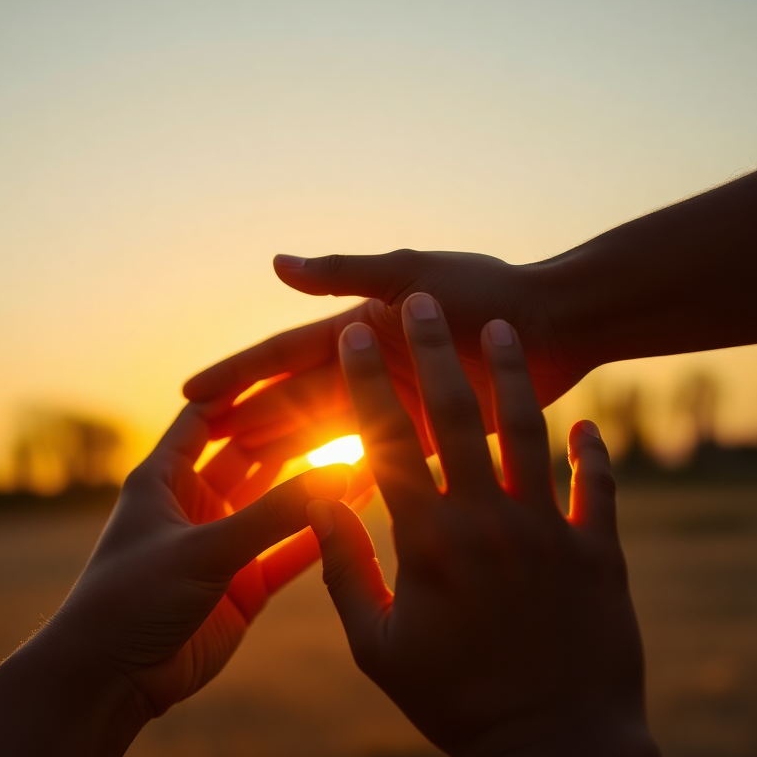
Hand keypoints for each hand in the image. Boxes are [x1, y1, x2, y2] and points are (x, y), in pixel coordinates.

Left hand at [50, 404, 349, 715]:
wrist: (113, 680)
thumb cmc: (133, 599)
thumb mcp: (204, 548)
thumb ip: (274, 514)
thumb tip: (340, 472)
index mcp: (164, 478)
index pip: (207, 417)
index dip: (246, 393)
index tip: (296, 367)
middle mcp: (195, 505)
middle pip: (252, 456)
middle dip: (293, 435)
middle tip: (344, 410)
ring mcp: (221, 547)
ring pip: (276, 506)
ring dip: (311, 486)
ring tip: (361, 456)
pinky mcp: (243, 587)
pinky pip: (288, 552)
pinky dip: (318, 536)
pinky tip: (354, 513)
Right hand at [182, 250, 586, 464]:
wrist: (564, 325)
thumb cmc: (492, 290)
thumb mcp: (414, 273)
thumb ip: (345, 274)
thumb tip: (275, 263)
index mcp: (364, 333)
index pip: (286, 356)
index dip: (239, 375)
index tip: (191, 396)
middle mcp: (377, 371)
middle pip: (300, 400)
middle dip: (253, 420)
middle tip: (203, 450)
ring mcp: (403, 407)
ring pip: (332, 434)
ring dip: (290, 449)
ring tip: (244, 474)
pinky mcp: (434, 438)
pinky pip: (382, 459)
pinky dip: (350, 471)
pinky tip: (318, 492)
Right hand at [304, 293, 642, 756]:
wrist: (552, 748)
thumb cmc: (453, 703)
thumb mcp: (378, 645)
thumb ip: (345, 569)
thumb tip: (317, 503)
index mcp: (428, 540)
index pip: (388, 441)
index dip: (366, 382)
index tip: (351, 337)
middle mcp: (488, 521)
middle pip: (456, 416)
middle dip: (432, 350)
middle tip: (418, 299)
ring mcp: (549, 531)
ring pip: (529, 433)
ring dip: (513, 376)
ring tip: (502, 328)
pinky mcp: (599, 552)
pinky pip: (596, 486)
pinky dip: (594, 452)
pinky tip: (591, 423)